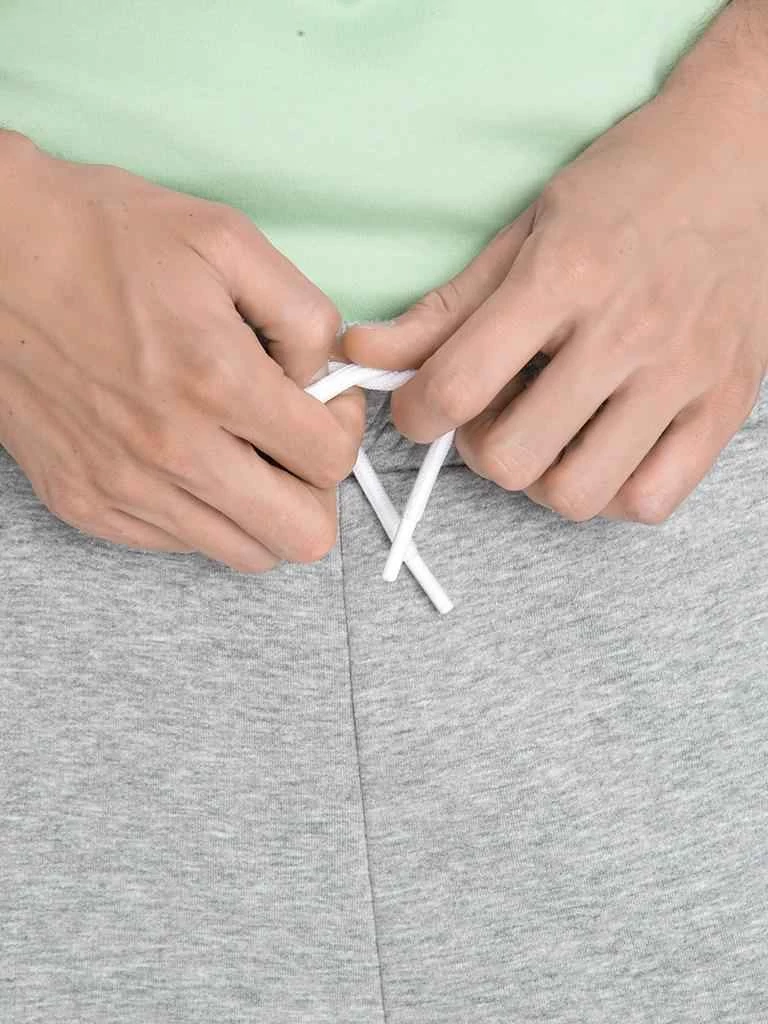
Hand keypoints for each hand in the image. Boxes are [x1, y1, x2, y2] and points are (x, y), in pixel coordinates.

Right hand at [0, 130, 363, 569]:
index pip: (330, 460)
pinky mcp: (85, 503)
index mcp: (215, 379)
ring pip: (245, 551)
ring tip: (238, 446)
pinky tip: (185, 454)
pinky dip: (201, 510)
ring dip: (262, 506)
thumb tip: (325, 377)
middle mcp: (171, 450)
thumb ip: (303, 314)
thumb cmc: (102, 238)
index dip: (341, 428)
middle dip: (315, 488)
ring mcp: (123, 488)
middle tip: (292, 440)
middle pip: (300, 535)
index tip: (320, 401)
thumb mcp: (226, 240)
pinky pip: (180, 543)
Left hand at [343, 85, 767, 523]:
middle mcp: (626, 331)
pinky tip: (603, 449)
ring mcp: (683, 374)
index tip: (420, 410)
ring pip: (577, 494)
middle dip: (479, 450)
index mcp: (564, 275)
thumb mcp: (525, 228)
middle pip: (511, 458)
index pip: (458, 384)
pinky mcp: (725, 404)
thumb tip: (364, 356)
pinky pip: (650, 500)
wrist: (747, 155)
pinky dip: (612, 493)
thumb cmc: (629, 185)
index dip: (415, 416)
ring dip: (542, 478)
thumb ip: (445, 306)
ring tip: (550, 435)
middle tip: (494, 416)